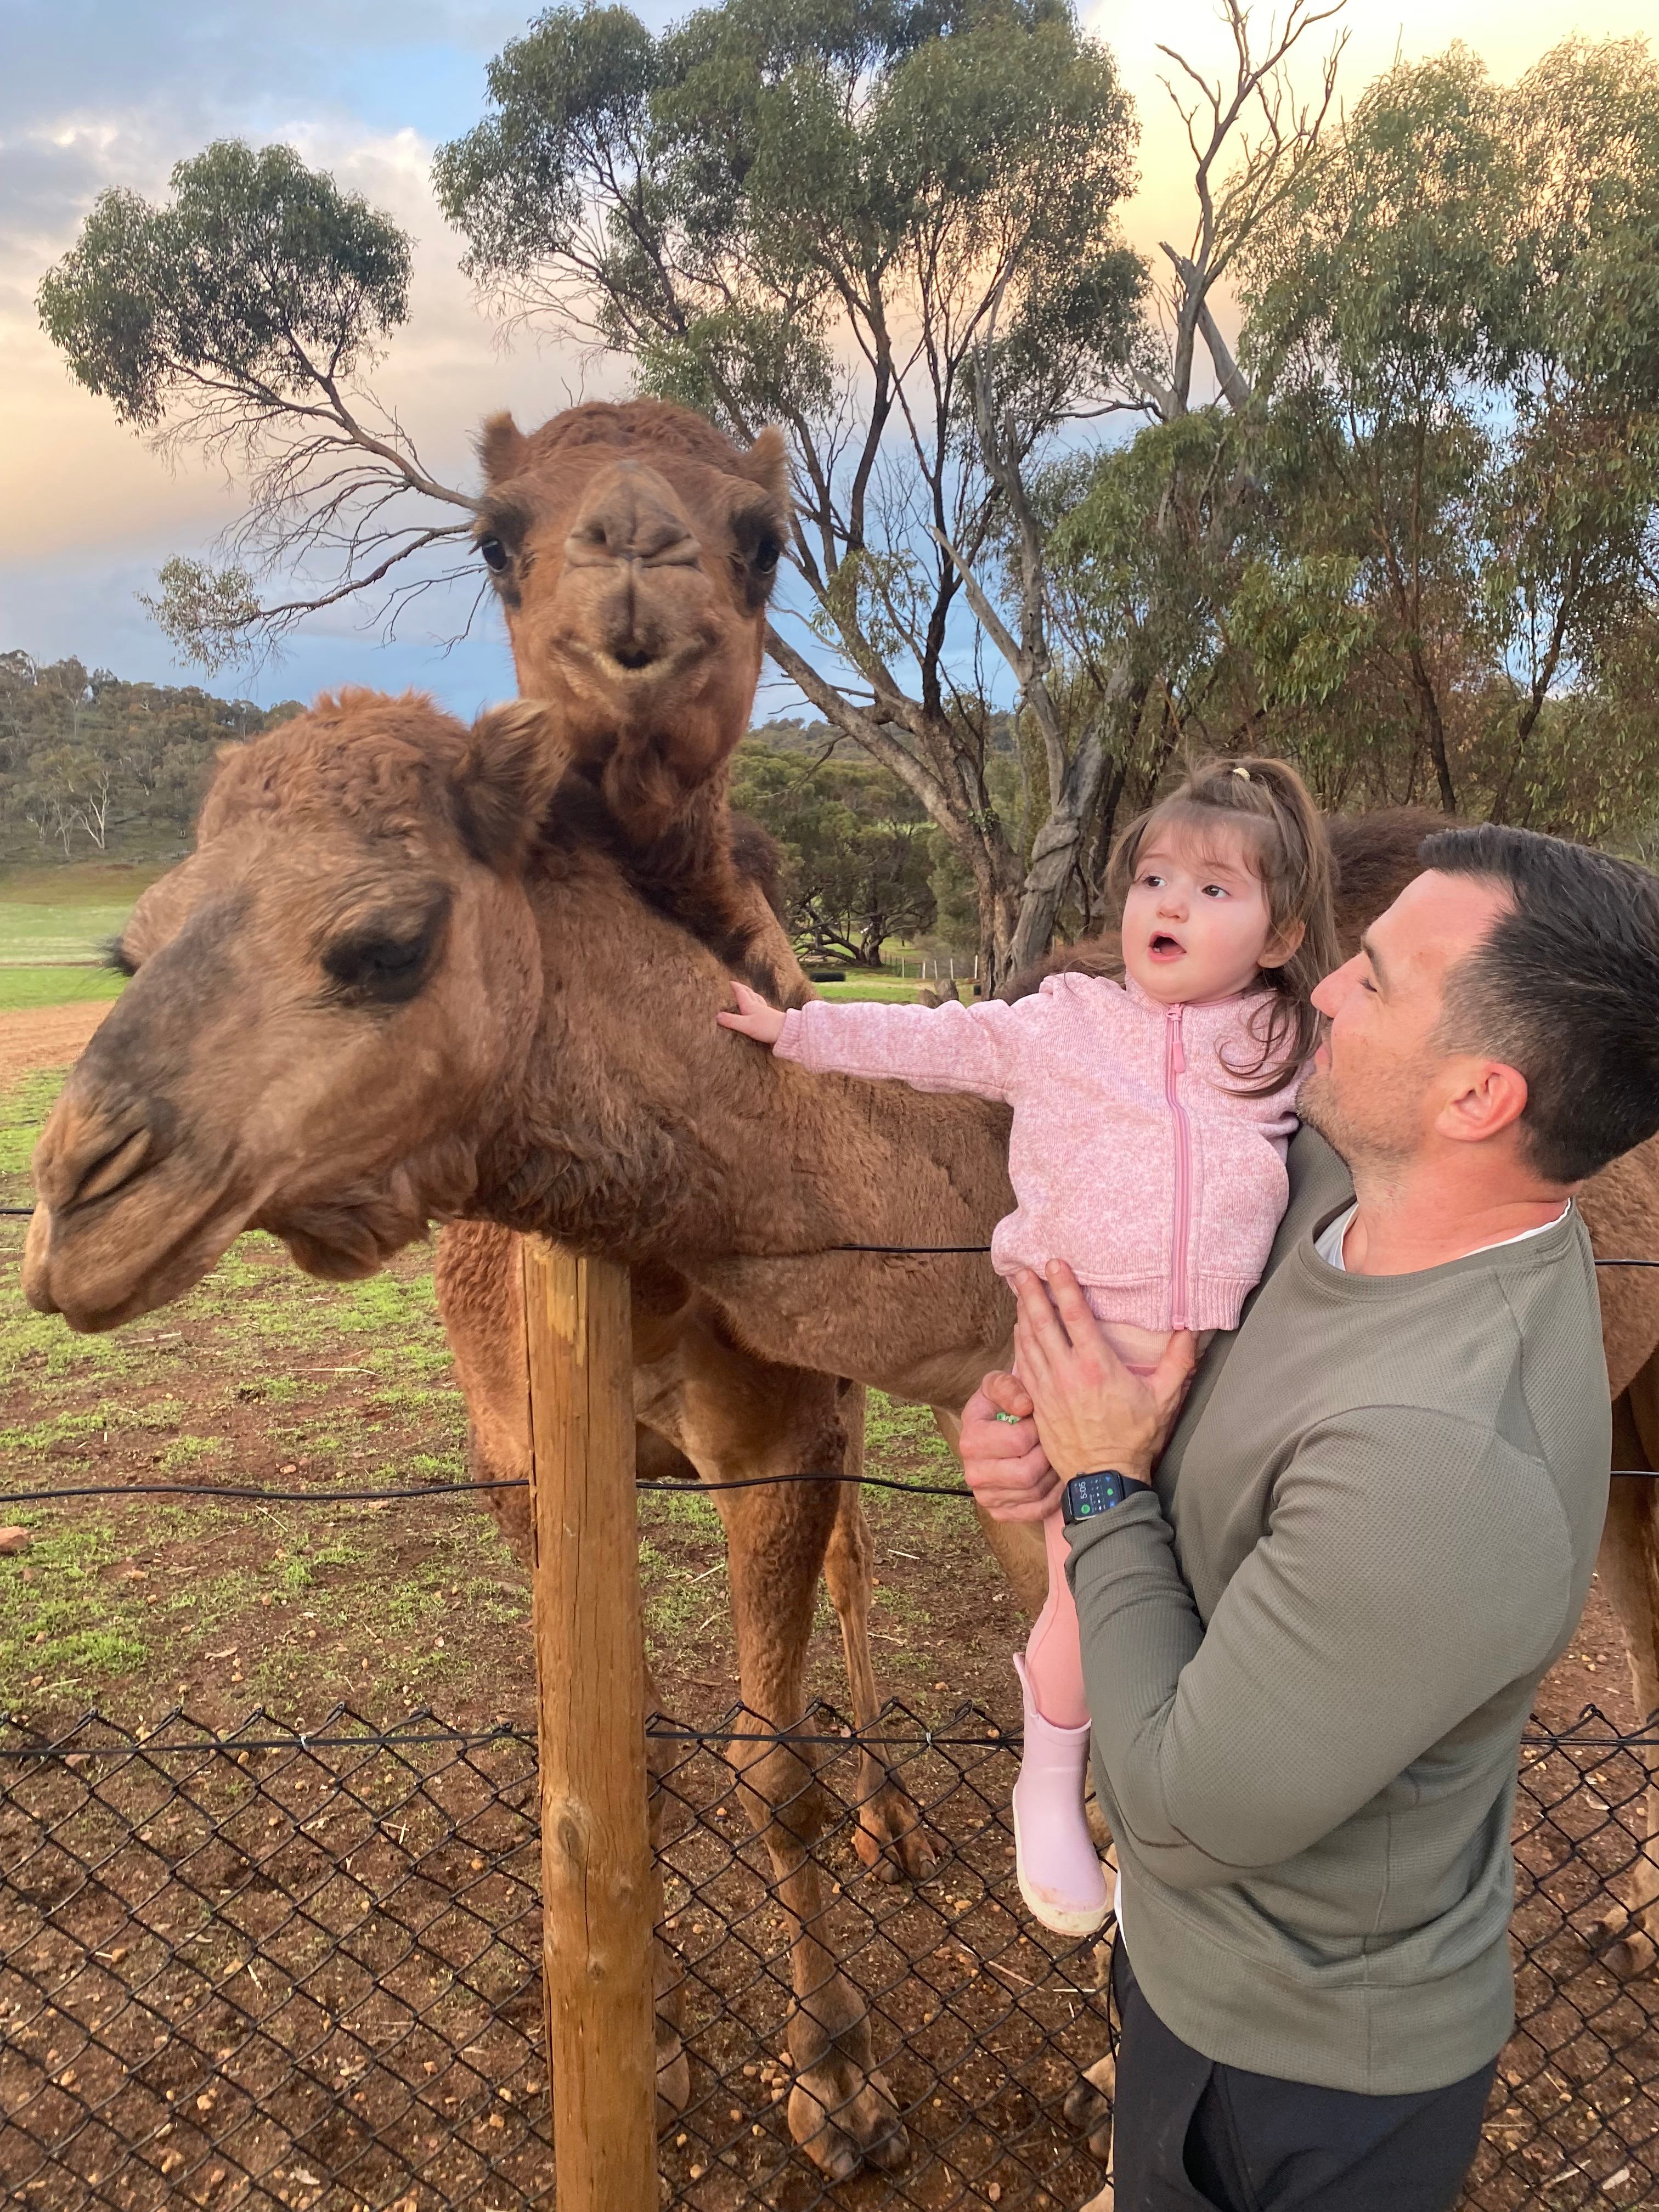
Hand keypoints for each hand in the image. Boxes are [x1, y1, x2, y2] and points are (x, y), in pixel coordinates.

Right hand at [717, 980, 785, 1044]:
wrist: (787, 1032)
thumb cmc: (767, 1027)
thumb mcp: (746, 1025)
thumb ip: (732, 1021)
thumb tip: (717, 1015)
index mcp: (751, 1006)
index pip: (741, 993)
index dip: (736, 987)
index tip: (730, 981)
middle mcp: (758, 1007)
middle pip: (750, 994)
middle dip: (743, 989)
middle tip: (738, 985)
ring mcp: (766, 1012)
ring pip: (757, 1000)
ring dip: (752, 995)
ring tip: (749, 994)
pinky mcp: (771, 1019)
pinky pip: (762, 1008)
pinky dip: (758, 1005)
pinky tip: (760, 1009)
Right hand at [958, 1372, 1059, 1522]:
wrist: (992, 1432)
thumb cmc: (999, 1408)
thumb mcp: (996, 1386)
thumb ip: (1007, 1387)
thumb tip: (1025, 1406)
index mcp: (971, 1440)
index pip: (1018, 1441)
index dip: (1038, 1428)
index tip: (1039, 1421)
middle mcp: (973, 1473)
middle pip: (1027, 1473)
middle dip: (1047, 1455)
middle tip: (1052, 1441)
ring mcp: (986, 1497)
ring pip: (1035, 1492)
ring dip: (1053, 1473)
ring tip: (1053, 1455)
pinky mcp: (1000, 1512)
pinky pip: (1037, 1510)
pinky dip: (1053, 1495)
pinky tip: (1053, 1476)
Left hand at [1013, 1261, 1194, 1483]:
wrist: (1105, 1479)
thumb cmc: (1135, 1439)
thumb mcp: (1165, 1398)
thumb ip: (1179, 1361)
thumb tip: (1191, 1329)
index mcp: (1096, 1365)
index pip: (1074, 1316)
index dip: (1063, 1286)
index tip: (1054, 1263)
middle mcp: (1067, 1373)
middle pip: (1042, 1323)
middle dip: (1032, 1294)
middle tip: (1023, 1271)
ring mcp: (1048, 1388)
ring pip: (1028, 1342)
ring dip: (1022, 1314)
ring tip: (1019, 1291)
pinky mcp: (1038, 1403)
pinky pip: (1023, 1365)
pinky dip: (1019, 1343)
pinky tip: (1019, 1330)